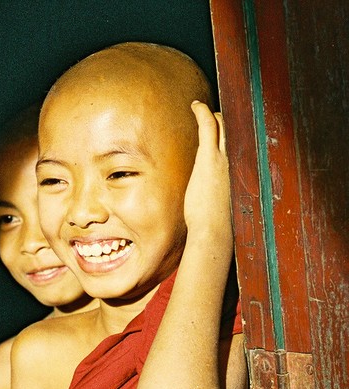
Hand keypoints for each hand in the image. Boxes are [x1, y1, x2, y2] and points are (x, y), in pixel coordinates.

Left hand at [184, 101, 232, 251]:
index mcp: (242, 172)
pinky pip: (208, 126)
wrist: (214, 231)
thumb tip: (218, 199)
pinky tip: (196, 105)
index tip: (226, 129)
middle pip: (236, 130)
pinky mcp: (210, 158)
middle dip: (226, 120)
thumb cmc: (218, 225)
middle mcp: (238, 162)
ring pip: (223, 125)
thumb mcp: (226, 206)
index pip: (242, 143)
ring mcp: (225, 158)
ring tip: (202, 109)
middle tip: (213, 115)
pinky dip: (202, 112)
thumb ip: (225, 195)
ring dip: (213, 116)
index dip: (234, 134)